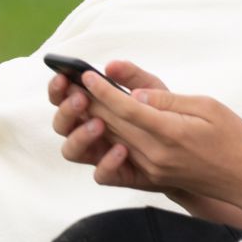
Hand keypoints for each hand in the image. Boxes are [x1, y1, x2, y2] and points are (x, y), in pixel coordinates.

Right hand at [51, 60, 169, 187]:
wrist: (185, 146)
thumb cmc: (160, 113)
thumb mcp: (149, 88)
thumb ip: (131, 76)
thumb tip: (110, 66)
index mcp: (90, 109)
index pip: (62, 98)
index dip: (57, 89)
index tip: (63, 77)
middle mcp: (87, 132)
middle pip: (61, 125)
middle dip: (66, 111)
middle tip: (82, 99)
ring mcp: (99, 154)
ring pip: (71, 151)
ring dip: (80, 136)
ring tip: (99, 124)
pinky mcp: (115, 174)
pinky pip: (100, 175)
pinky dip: (107, 163)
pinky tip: (122, 149)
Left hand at [63, 71, 241, 198]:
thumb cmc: (230, 135)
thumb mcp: (206, 106)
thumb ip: (167, 100)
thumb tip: (135, 95)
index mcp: (170, 133)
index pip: (127, 109)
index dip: (103, 90)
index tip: (87, 74)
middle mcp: (155, 154)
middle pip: (112, 125)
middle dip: (89, 102)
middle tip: (71, 83)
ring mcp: (150, 169)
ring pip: (110, 142)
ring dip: (91, 121)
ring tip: (80, 101)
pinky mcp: (149, 178)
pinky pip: (116, 166)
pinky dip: (103, 147)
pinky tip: (100, 132)